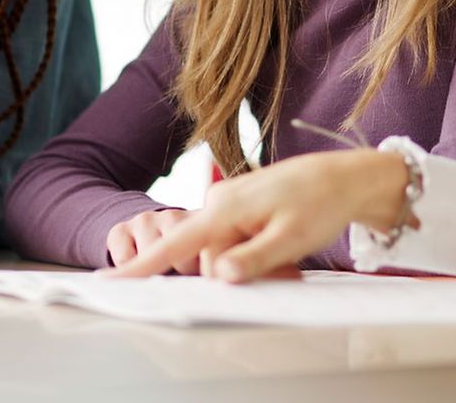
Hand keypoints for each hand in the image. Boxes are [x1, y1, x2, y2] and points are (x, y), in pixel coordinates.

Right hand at [108, 149, 410, 282]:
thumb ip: (253, 259)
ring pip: (220, 250)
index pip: (176, 244)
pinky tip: (279, 244)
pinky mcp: (238, 206)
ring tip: (288, 255)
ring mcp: (227, 203)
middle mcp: (219, 203)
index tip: (113, 280)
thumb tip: (217, 275)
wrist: (342, 176)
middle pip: (205, 258)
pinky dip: (252, 250)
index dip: (143, 266)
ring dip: (248, 261)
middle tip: (283, 268)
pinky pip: (232, 239)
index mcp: (225, 209)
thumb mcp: (291, 239)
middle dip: (235, 271)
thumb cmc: (319, 204)